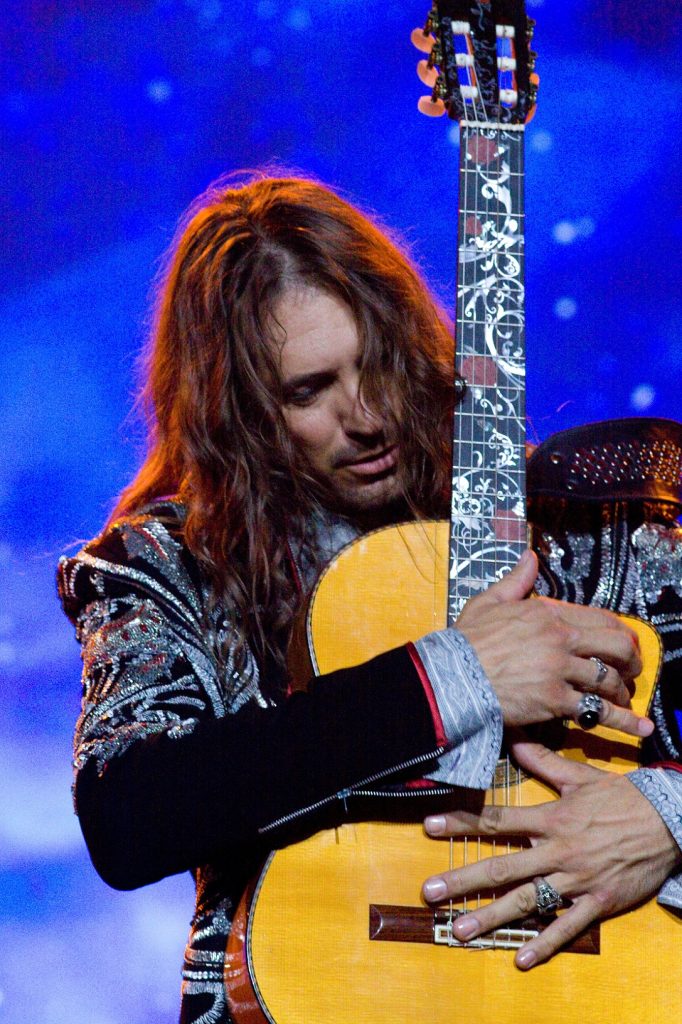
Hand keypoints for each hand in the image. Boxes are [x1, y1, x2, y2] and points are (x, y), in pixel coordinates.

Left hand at [422, 741, 681, 968]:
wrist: (668, 819)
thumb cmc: (621, 796)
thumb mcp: (579, 776)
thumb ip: (543, 760)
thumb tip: (514, 736)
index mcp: (550, 819)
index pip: (496, 820)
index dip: (460, 823)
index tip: (428, 826)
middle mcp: (556, 850)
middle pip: (500, 867)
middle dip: (461, 880)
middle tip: (428, 892)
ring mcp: (575, 879)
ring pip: (526, 900)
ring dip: (490, 917)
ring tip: (459, 930)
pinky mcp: (598, 901)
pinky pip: (567, 926)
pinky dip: (544, 943)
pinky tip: (521, 959)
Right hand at [456, 550, 649, 737]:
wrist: (451, 675)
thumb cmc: (466, 640)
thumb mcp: (488, 601)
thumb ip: (516, 580)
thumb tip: (530, 557)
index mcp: (547, 613)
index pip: (600, 618)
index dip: (621, 633)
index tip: (626, 644)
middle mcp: (560, 638)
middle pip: (616, 645)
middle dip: (632, 660)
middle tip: (633, 672)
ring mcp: (559, 669)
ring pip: (608, 679)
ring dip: (621, 693)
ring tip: (623, 701)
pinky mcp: (554, 699)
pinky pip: (594, 709)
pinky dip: (615, 719)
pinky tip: (629, 727)